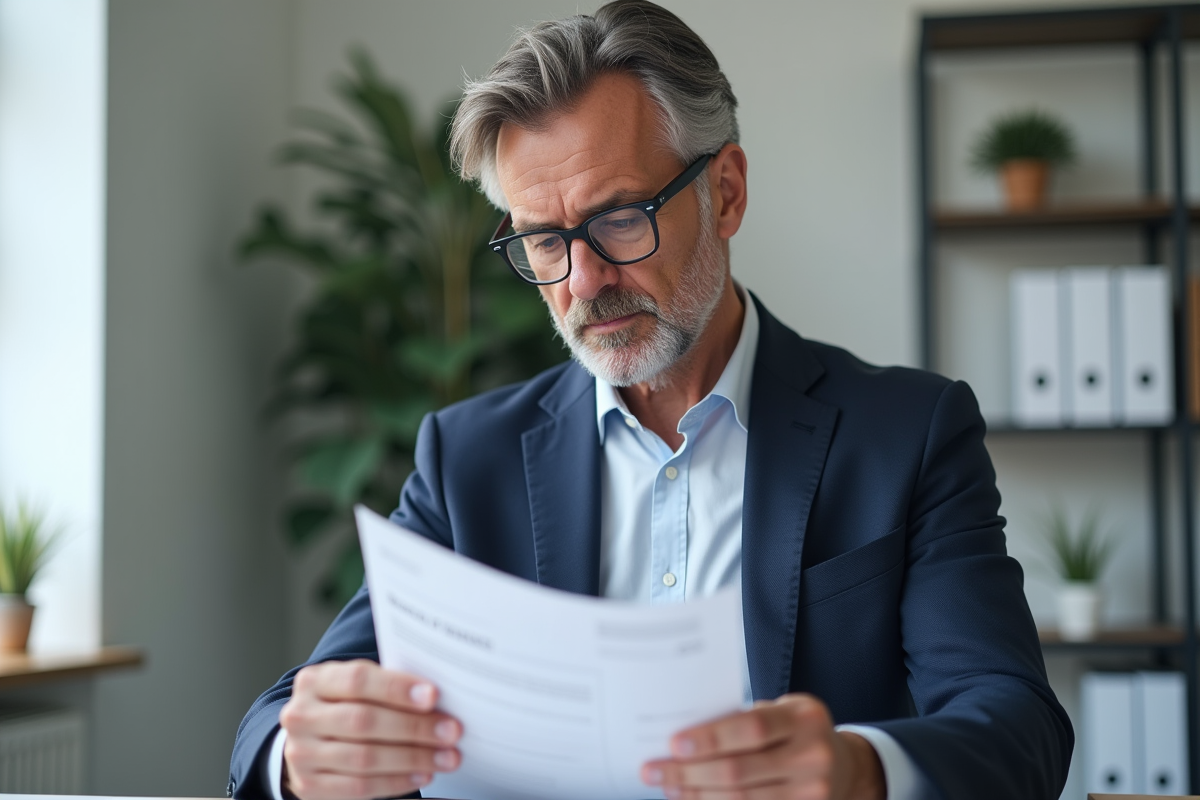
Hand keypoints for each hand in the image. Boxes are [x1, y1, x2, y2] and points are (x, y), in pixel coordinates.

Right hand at [278, 659, 462, 799]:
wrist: (307, 741)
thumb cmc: (346, 706)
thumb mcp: (356, 687)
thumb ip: (387, 685)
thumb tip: (437, 698)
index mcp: (314, 681)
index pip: (357, 680)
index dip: (397, 688)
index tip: (433, 696)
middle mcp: (301, 715)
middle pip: (363, 721)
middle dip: (414, 727)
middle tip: (451, 731)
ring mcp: (301, 753)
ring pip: (364, 758)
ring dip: (413, 758)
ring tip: (446, 756)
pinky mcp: (310, 786)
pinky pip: (359, 787)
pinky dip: (397, 781)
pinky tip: (423, 773)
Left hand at [641, 694, 883, 799]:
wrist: (844, 765)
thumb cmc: (796, 730)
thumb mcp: (781, 711)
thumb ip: (742, 720)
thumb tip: (683, 734)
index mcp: (804, 718)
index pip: (752, 728)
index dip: (710, 738)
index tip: (673, 744)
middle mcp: (813, 756)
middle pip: (740, 770)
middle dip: (689, 772)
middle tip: (653, 771)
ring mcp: (812, 792)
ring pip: (743, 799)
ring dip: (697, 795)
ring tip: (668, 787)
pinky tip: (694, 799)